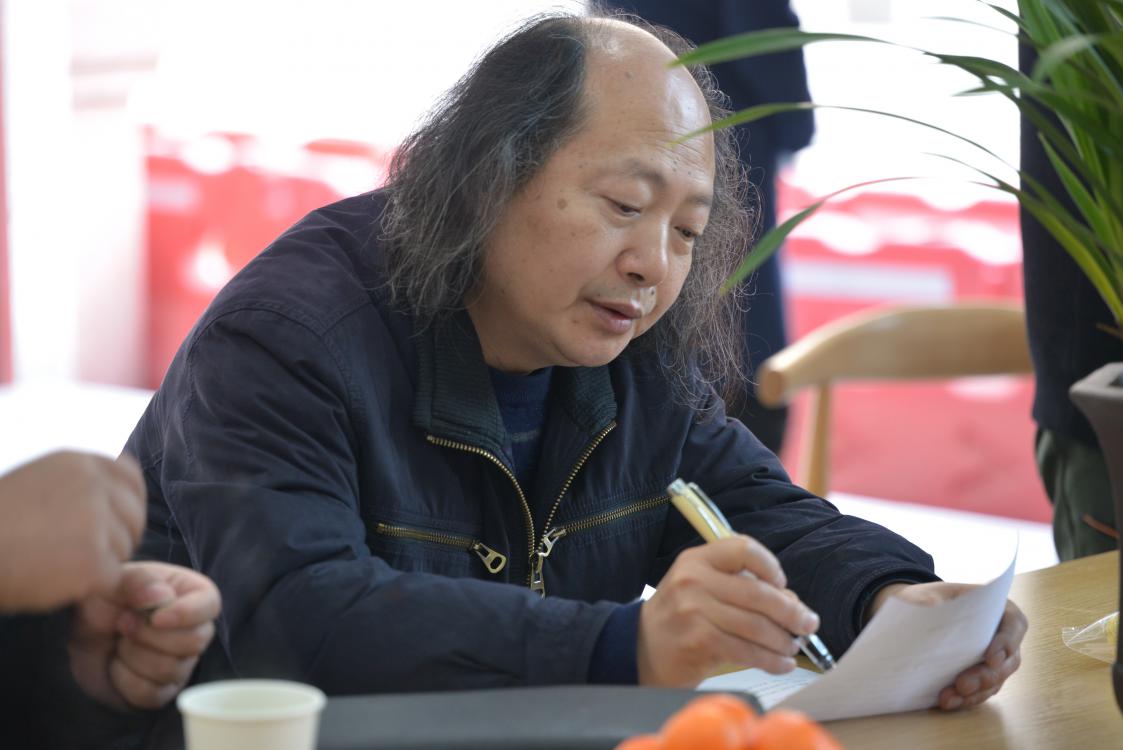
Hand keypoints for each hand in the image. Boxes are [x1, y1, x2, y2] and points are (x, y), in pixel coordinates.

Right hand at [0, 451, 145, 611]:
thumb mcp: (35, 482)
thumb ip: (76, 485)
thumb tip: (122, 497)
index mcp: (76, 461)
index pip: (130, 477)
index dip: (129, 502)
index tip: (119, 520)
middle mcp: (91, 484)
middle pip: (134, 515)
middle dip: (118, 536)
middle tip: (85, 553)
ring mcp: (94, 521)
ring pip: (124, 548)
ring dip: (102, 562)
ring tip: (58, 565)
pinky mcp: (92, 560)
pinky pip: (113, 578)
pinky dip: (92, 586)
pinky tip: (59, 582)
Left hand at [68, 561, 220, 710]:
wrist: (81, 632)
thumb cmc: (105, 599)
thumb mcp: (115, 579)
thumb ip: (139, 581)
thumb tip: (160, 596)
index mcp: (193, 596)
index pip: (210, 605)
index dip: (186, 614)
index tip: (156, 617)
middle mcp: (195, 630)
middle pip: (194, 642)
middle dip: (149, 635)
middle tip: (123, 622)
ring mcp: (181, 663)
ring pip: (170, 670)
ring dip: (132, 655)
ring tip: (119, 640)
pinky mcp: (162, 691)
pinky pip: (151, 694)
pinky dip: (124, 679)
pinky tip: (116, 664)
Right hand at [637, 535, 819, 686]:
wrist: (640, 648)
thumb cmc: (680, 617)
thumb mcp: (701, 588)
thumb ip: (741, 588)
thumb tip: (793, 603)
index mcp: (697, 560)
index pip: (742, 549)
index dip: (770, 566)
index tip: (783, 585)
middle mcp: (694, 580)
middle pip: (757, 593)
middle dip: (791, 611)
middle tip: (809, 624)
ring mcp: (694, 610)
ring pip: (756, 625)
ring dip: (783, 640)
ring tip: (793, 647)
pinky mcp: (698, 641)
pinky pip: (746, 650)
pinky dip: (770, 660)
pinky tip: (781, 663)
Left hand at [868, 581, 1026, 710]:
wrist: (919, 615)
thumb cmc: (928, 600)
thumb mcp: (925, 594)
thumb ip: (928, 599)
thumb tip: (928, 609)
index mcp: (999, 608)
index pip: (1014, 624)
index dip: (1006, 642)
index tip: (990, 658)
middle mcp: (1004, 636)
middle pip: (1007, 660)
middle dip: (985, 675)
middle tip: (963, 684)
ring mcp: (997, 659)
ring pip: (995, 680)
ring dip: (974, 692)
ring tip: (949, 697)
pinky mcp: (983, 676)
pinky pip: (981, 691)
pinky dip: (965, 698)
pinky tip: (948, 701)